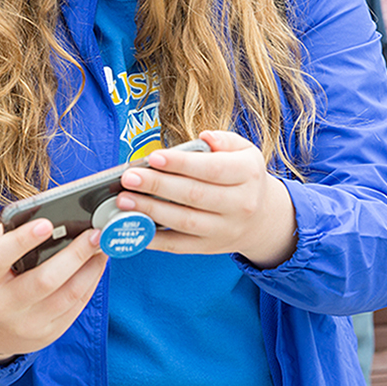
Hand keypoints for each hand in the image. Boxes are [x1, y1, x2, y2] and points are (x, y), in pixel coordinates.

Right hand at [0, 218, 106, 363]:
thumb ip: (14, 234)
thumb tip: (52, 210)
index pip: (0, 257)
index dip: (22, 240)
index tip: (47, 223)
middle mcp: (4, 305)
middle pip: (45, 280)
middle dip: (75, 254)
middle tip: (95, 232)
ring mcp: (27, 324)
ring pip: (67, 295)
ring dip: (90, 268)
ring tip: (102, 246)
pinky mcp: (48, 334)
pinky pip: (76, 306)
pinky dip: (91, 282)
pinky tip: (97, 264)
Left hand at [116, 129, 296, 267]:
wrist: (262, 218)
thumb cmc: (243, 176)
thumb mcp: (244, 150)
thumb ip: (224, 140)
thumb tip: (204, 138)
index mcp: (248, 174)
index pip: (212, 169)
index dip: (181, 163)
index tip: (153, 157)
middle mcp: (241, 204)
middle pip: (194, 195)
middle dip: (157, 186)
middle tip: (128, 178)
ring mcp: (225, 229)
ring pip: (185, 222)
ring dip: (150, 211)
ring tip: (124, 200)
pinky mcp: (210, 248)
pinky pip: (179, 246)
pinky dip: (154, 238)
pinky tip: (133, 225)